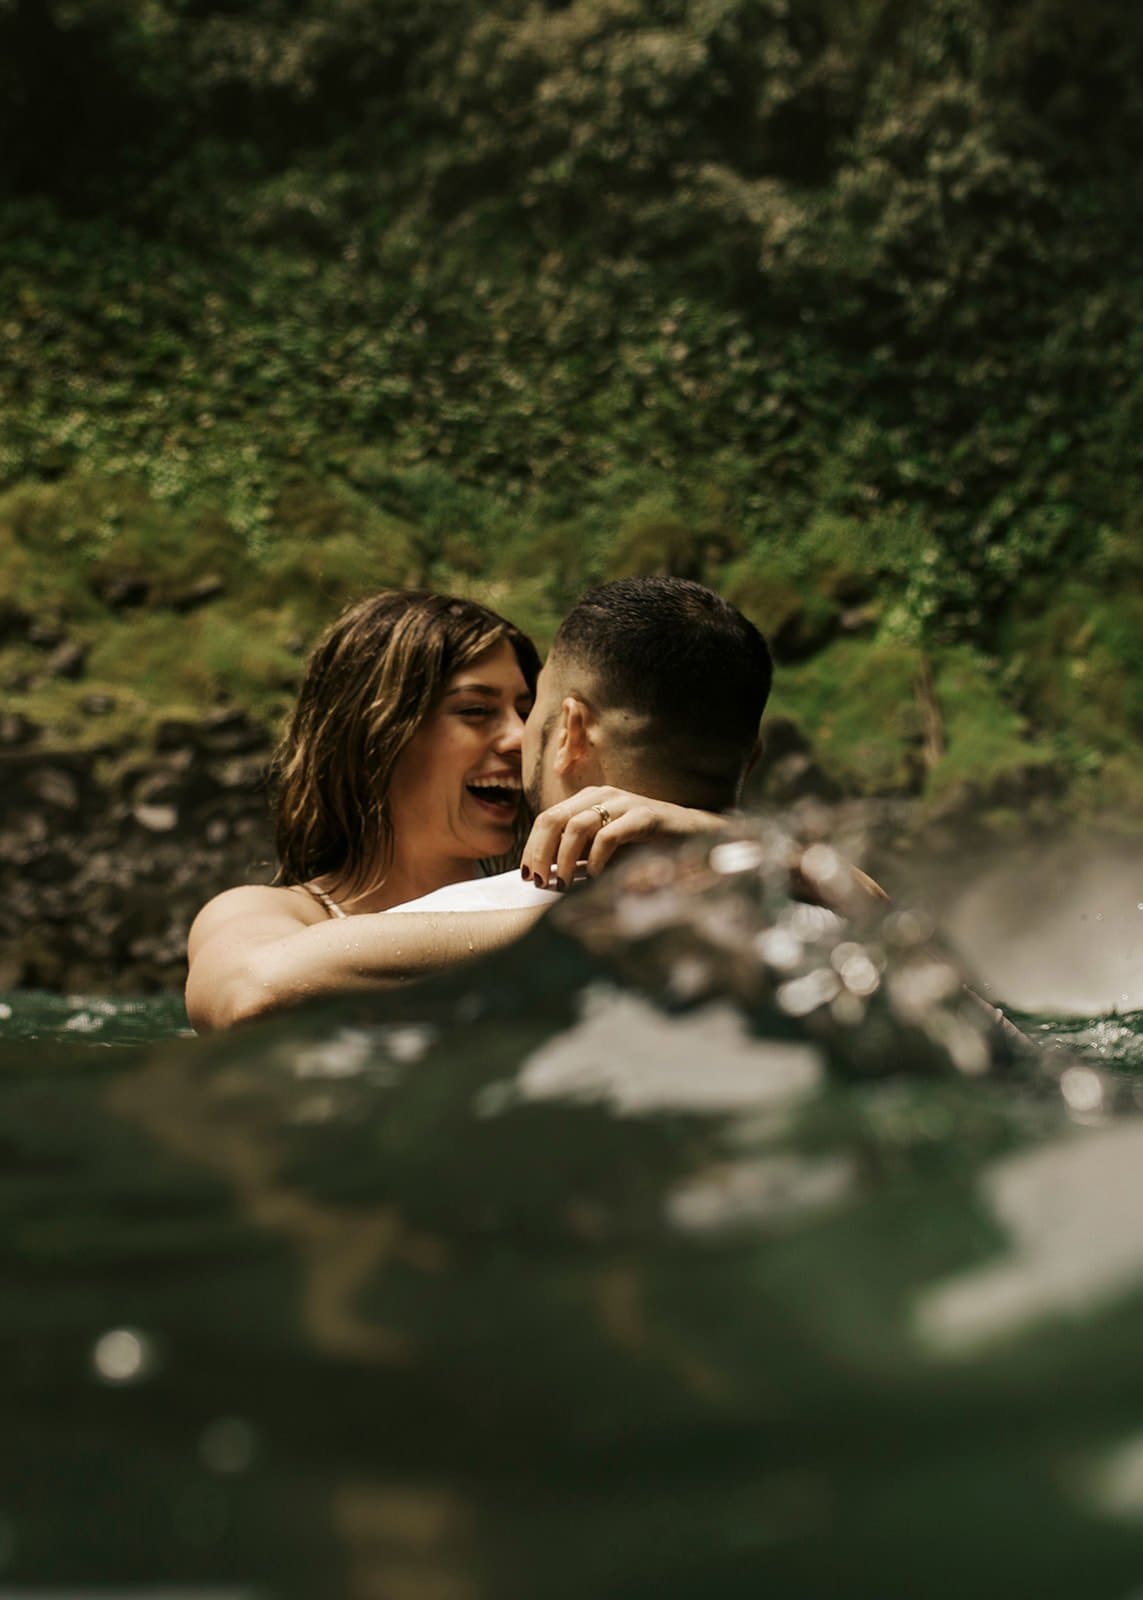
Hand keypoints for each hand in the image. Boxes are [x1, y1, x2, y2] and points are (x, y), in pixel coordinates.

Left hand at [519, 786, 725, 890]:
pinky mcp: (644, 816)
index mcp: (588, 799)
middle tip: (539, 882)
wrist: (693, 834)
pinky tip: (596, 877)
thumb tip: (545, 874)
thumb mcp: (605, 848)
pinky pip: (609, 835)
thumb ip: (579, 855)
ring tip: (564, 884)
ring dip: (565, 859)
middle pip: (555, 819)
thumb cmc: (645, 843)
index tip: (527, 876)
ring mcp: (623, 802)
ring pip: (577, 826)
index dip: (532, 847)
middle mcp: (602, 794)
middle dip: (540, 853)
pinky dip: (597, 859)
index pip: (547, 818)